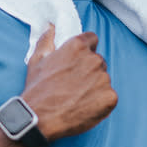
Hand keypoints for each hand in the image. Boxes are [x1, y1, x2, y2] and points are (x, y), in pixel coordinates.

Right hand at [20, 25, 116, 141]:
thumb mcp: (36, 60)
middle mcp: (93, 59)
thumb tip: (51, 28)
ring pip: (103, 79)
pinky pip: (109, 96)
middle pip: (98, 61)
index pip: (92, 39)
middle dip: (89, 70)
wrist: (40, 118)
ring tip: (77, 97)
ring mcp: (103, 79)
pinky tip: (85, 107)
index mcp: (77, 46)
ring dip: (95, 86)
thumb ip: (47, 40)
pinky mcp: (110, 97)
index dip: (85, 50)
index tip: (78, 61)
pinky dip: (100, 102)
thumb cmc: (37, 90)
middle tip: (74, 84)